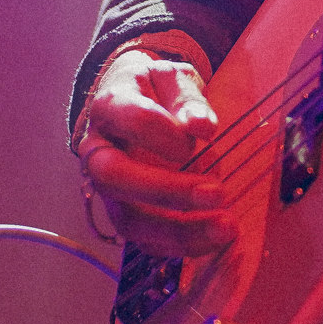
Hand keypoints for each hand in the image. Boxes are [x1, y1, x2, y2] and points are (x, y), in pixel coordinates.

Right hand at [75, 46, 235, 257]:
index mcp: (111, 107)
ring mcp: (108, 188)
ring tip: (225, 227)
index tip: (204, 136)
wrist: (135, 100)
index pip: (129, 119)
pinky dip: (179, 246)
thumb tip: (201, 127)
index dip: (165, 131)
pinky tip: (214, 240)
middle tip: (217, 193)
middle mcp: (98, 151)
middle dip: (166, 191)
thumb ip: (187, 97)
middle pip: (115, 178)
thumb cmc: (157, 89)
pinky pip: (143, 240)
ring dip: (178, 231)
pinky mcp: (125, 212)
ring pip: (127, 219)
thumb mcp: (173, 77)